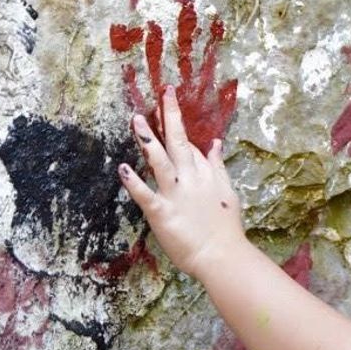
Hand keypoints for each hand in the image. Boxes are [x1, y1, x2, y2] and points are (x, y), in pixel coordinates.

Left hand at [118, 85, 246, 278]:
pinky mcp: (162, 213)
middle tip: (162, 94)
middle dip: (170, 117)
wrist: (223, 256)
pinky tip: (122, 168)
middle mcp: (191, 180)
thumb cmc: (226, 229)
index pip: (192, 146)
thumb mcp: (228, 192)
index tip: (169, 103)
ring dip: (148, 140)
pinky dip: (133, 183)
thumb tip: (215, 143)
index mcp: (207, 176)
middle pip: (179, 143)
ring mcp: (176, 195)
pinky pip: (145, 195)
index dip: (180, 125)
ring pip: (160, 161)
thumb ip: (217, 167)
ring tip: (136, 119)